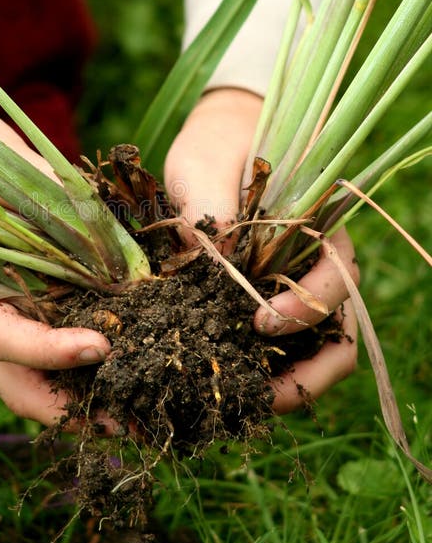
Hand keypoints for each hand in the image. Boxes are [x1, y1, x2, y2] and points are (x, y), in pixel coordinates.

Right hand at [0, 76, 109, 423]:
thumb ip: (33, 192)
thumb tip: (98, 221)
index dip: (47, 349)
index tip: (101, 345)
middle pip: (14, 379)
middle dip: (68, 408)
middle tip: (129, 420)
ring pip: (34, 373)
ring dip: (82, 395)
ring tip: (138, 404)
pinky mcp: (21, 298)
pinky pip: (50, 341)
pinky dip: (84, 360)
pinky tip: (130, 359)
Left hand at [165, 87, 357, 412]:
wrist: (215, 138)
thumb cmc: (218, 142)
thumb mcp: (205, 163)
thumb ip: (211, 207)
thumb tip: (214, 262)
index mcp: (320, 227)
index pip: (336, 280)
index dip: (306, 310)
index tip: (261, 322)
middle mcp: (317, 264)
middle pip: (336, 333)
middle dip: (305, 373)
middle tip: (259, 395)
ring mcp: (295, 286)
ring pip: (312, 350)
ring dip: (286, 382)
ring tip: (243, 404)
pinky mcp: (265, 301)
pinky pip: (278, 347)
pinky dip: (262, 369)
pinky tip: (227, 382)